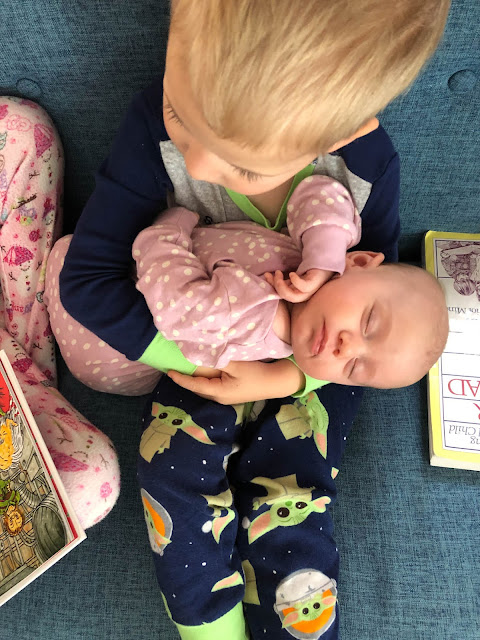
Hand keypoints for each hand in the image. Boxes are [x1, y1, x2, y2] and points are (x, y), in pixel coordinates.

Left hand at [167, 360, 304, 403]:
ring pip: (204, 387)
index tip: (168, 371)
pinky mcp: (230, 393)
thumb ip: (217, 359)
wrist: (275, 382)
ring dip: (195, 378)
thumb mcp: (235, 364)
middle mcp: (219, 397)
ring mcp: (225, 397)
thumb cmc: (256, 373)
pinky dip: (205, 378)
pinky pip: (212, 385)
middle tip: (174, 366)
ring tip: (184, 368)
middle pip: (198, 387)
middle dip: (185, 378)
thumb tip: (200, 353)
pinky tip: (203, 370)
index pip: (194, 385)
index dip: (180, 378)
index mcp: (218, 392)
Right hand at [264, 268, 333, 301]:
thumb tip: (268, 276)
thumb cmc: (310, 268)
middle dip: (277, 287)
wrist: (326, 259)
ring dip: (282, 286)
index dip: (273, 287)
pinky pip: (304, 287)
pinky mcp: (315, 283)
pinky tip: (292, 274)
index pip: (284, 295)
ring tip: (279, 273)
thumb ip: (284, 279)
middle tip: (274, 274)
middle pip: (288, 298)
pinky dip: (295, 282)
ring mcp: (311, 290)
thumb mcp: (294, 275)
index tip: (266, 275)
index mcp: (299, 293)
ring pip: (294, 297)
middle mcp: (305, 294)